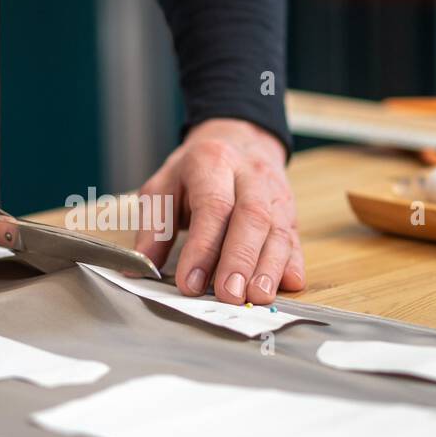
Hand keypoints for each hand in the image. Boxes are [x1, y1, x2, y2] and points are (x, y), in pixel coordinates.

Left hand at [133, 118, 304, 304]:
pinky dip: (293, 262)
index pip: (211, 206)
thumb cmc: (196, 171)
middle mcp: (249, 175)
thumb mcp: (163, 187)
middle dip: (241, 260)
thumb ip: (153, 227)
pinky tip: (289, 283)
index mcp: (212, 162)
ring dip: (269, 267)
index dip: (202, 247)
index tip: (190, 282)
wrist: (239, 139)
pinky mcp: (290, 210)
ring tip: (257, 297)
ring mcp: (275, 192)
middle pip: (252, 217)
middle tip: (229, 294)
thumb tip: (140, 267)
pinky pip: (295, 237)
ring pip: (278, 229)